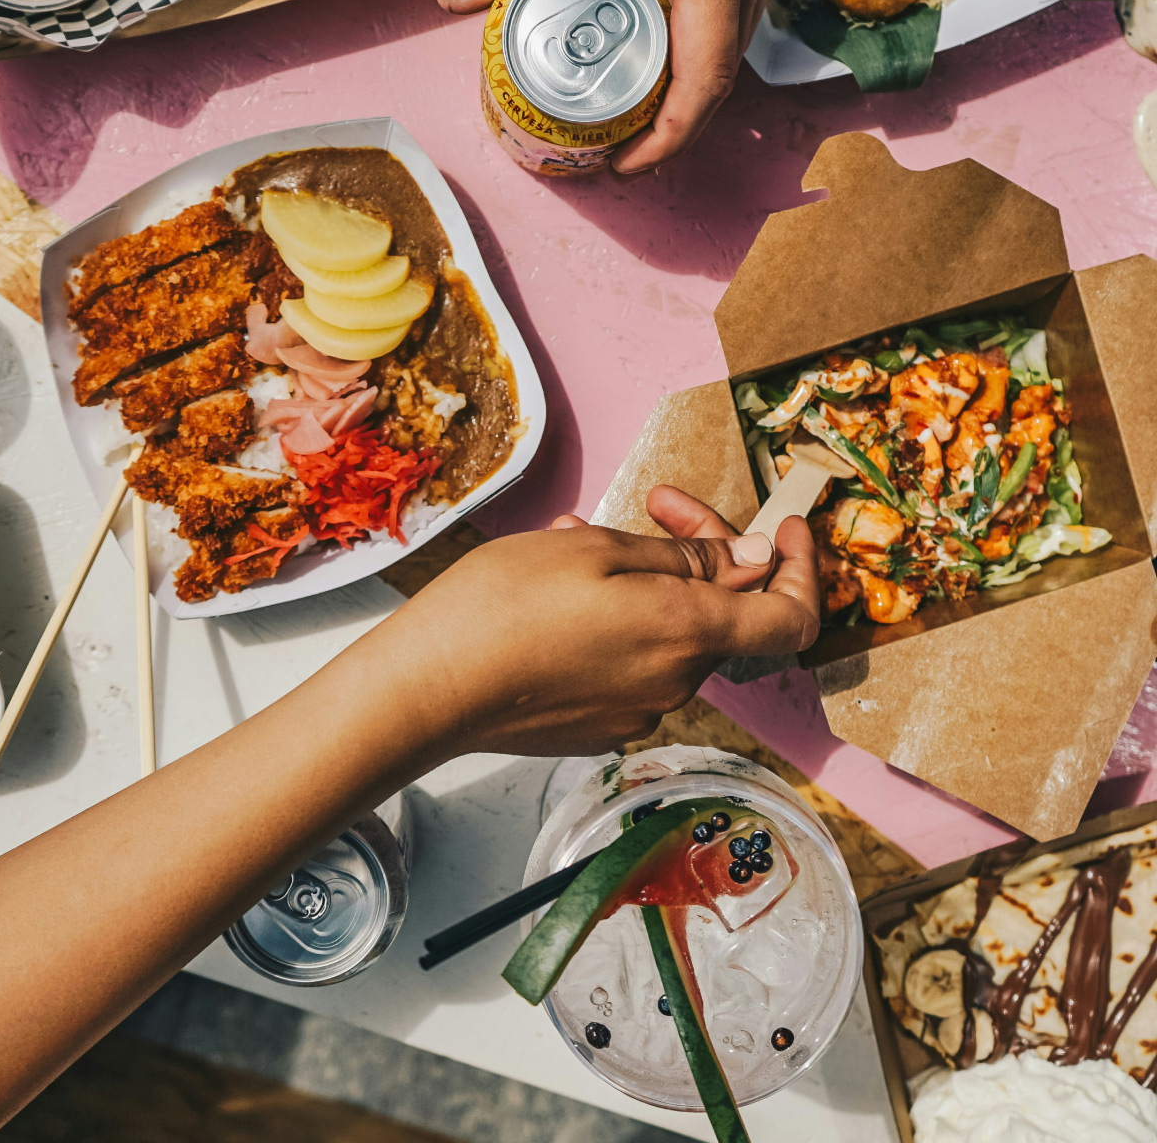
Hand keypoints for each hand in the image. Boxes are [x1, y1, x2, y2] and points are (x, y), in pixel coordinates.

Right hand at [356, 486, 817, 758]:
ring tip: (576, 539)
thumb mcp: (598, 552)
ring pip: (667, 632)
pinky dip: (616, 620)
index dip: (803, 569)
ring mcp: (634, 712)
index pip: (792, 619)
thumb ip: (687, 559)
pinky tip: (558, 591)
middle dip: (698, 551)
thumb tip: (753, 563)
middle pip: (721, 614)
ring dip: (644, 580)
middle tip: (652, 504)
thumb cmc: (505, 607)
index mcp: (688, 634)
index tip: (783, 529)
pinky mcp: (595, 726)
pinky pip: (629, 663)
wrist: (428, 689)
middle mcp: (675, 685)